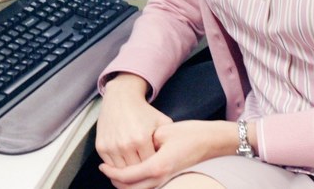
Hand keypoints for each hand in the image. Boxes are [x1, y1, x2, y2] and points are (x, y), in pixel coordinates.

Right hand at [96, 74, 171, 171]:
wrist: (120, 98)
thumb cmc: (143, 111)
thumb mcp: (161, 121)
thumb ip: (168, 139)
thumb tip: (176, 155)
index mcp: (142, 139)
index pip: (150, 165)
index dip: (153, 164)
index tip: (156, 161)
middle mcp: (125, 144)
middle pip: (136, 170)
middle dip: (142, 169)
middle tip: (146, 164)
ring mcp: (112, 146)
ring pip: (122, 170)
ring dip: (128, 168)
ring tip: (135, 162)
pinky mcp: (101, 146)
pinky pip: (110, 165)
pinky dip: (116, 165)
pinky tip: (124, 159)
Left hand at [100, 120, 236, 188]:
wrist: (211, 141)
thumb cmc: (189, 133)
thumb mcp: (163, 131)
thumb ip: (145, 142)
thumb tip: (132, 148)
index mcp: (157, 166)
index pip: (126, 176)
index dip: (111, 172)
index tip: (102, 165)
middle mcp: (161, 177)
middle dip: (115, 181)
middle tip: (106, 170)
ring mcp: (167, 180)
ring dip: (125, 185)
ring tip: (116, 172)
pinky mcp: (170, 178)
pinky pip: (148, 187)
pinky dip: (136, 183)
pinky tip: (132, 173)